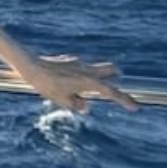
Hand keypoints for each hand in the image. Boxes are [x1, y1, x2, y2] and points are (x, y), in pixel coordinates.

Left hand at [13, 54, 138, 112]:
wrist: (31, 65)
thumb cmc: (46, 84)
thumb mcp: (61, 100)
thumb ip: (76, 105)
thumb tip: (86, 107)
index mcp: (87, 82)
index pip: (111, 92)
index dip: (124, 100)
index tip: (135, 107)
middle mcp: (87, 70)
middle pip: (111, 70)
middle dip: (114, 77)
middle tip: (110, 86)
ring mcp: (79, 63)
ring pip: (97, 68)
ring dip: (96, 76)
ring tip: (80, 88)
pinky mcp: (70, 60)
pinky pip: (80, 67)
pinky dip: (79, 75)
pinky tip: (62, 80)